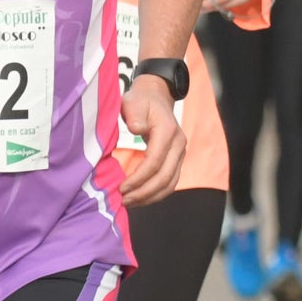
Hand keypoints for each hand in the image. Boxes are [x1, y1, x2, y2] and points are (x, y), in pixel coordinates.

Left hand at [114, 72, 184, 202]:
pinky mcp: (176, 160)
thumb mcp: (133, 102)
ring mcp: (180, 154)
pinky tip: (139, 197)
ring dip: (150, 197)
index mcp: (168, 131)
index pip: (155, 162)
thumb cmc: (141, 101)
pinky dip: (155, 193)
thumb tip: (137, 129)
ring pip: (170, 184)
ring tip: (130, 202)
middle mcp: (178, 145)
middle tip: (123, 201)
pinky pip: (169, 182)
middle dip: (144, 193)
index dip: (138, 178)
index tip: (121, 187)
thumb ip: (134, 114)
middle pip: (165, 177)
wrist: (156, 97)